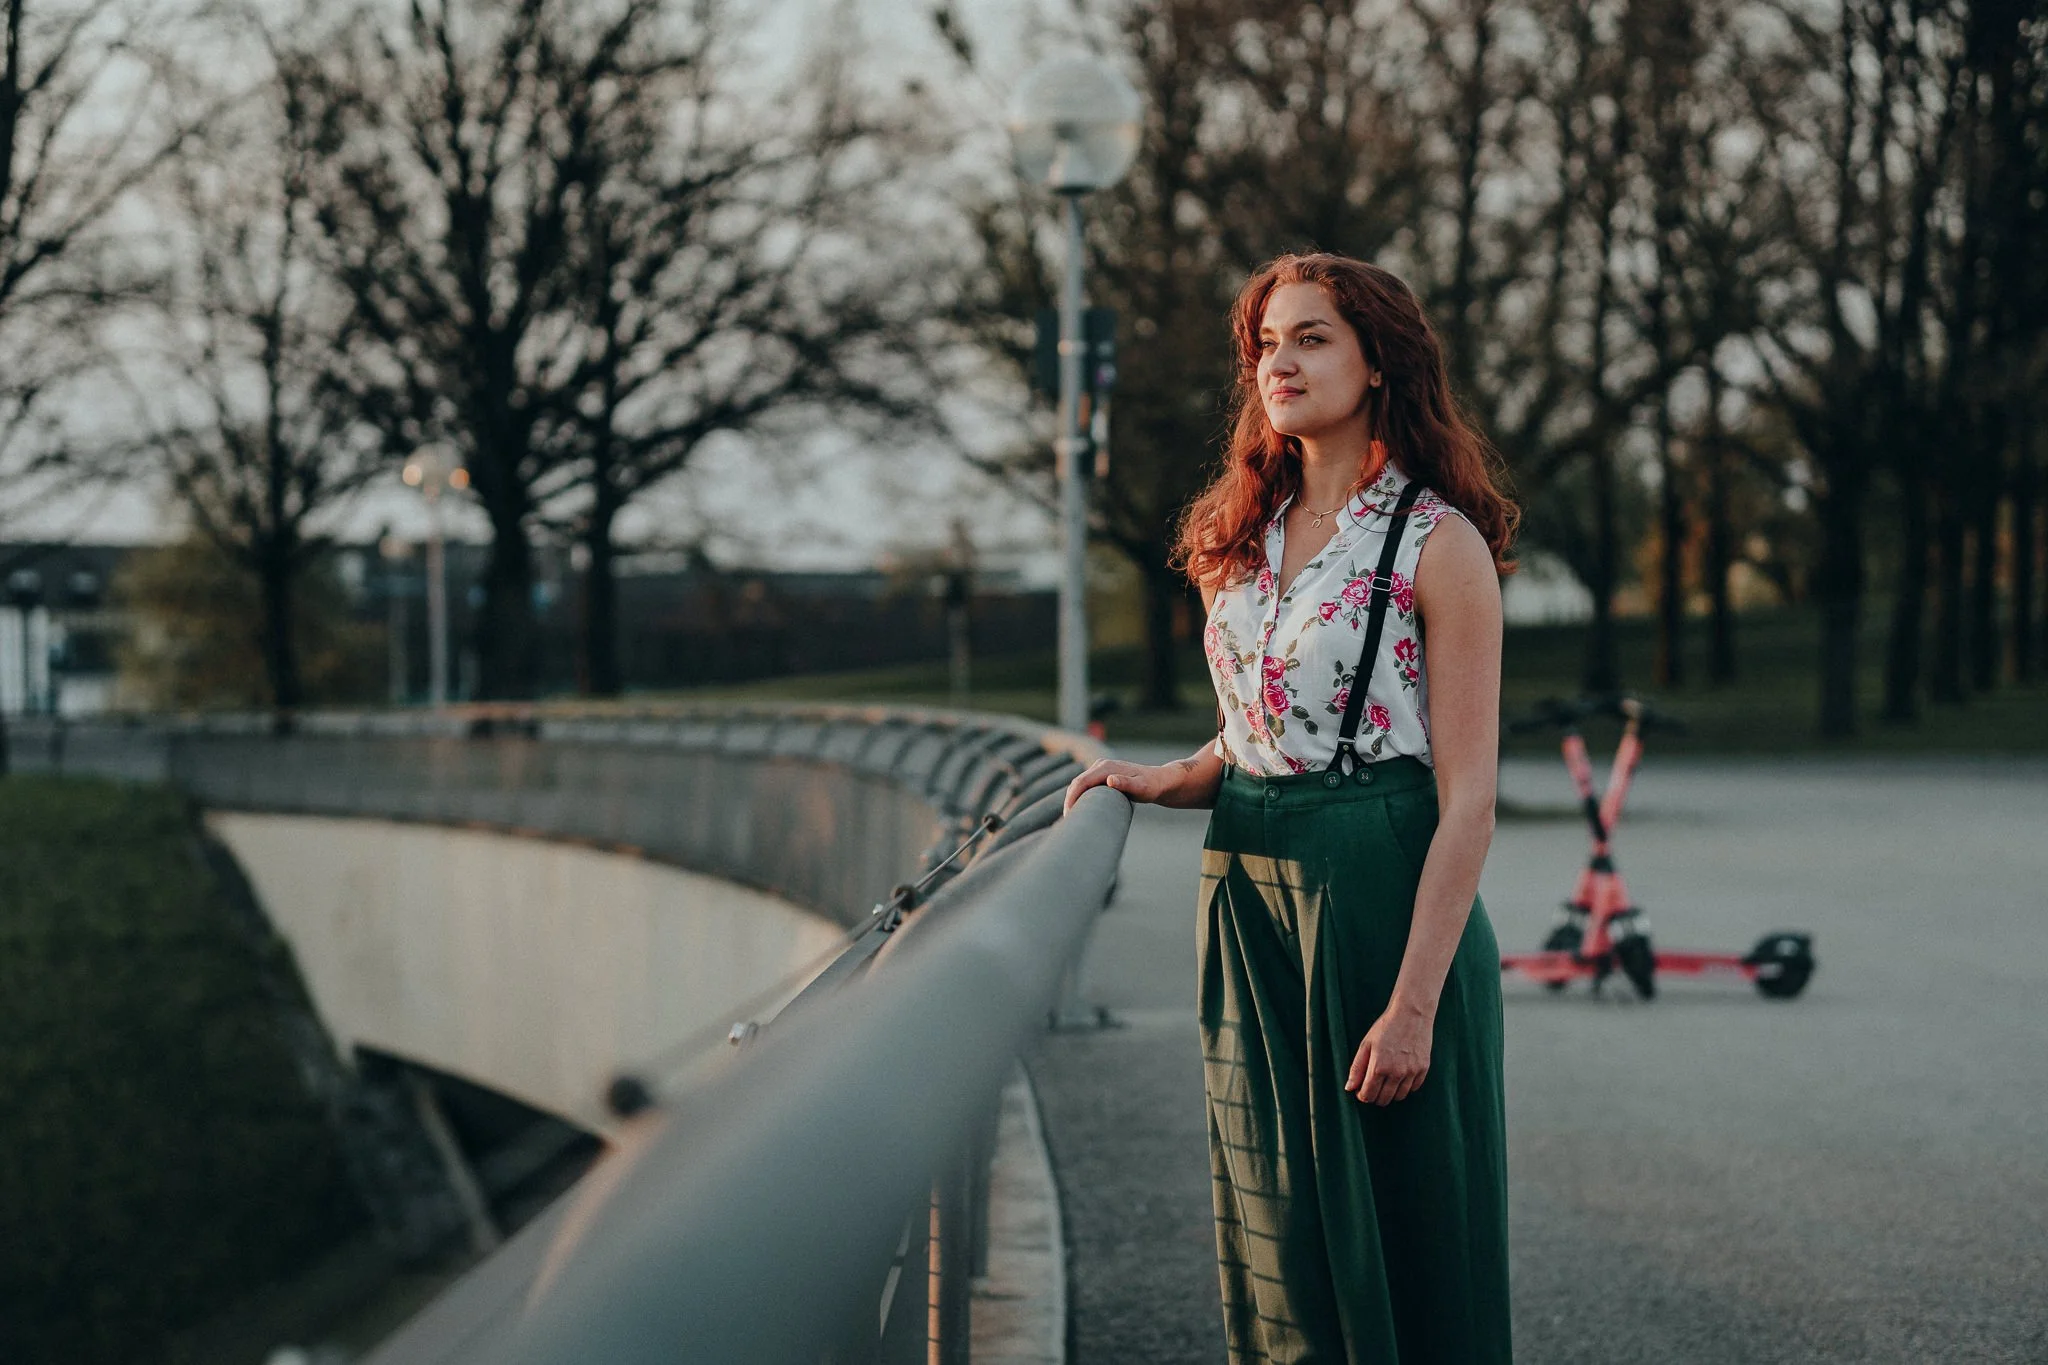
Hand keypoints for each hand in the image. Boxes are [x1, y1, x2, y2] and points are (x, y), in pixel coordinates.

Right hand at [1062, 757, 1191, 813]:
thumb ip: (1126, 784)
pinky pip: (1086, 785)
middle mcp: (1101, 765)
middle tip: (1067, 822)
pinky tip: (1079, 809)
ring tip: (1070, 818)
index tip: (1068, 815)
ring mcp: (1101, 769)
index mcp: (1106, 767)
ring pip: (1080, 784)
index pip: (1081, 782)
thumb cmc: (1152, 786)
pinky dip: (1079, 796)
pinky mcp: (1103, 775)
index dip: (1072, 798)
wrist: (1160, 781)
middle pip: (1077, 782)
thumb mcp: (1142, 788)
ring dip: (1073, 798)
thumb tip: (1110, 780)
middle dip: (1069, 800)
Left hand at [1343, 1003, 1432, 1105]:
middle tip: (1373, 1086)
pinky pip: (1413, 1088)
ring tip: (1386, 1081)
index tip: (1361, 1089)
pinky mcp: (1423, 1069)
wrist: (1411, 1013)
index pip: (1368, 1095)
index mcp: (1379, 1067)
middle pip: (1383, 1100)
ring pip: (1399, 1097)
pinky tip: (1400, 1076)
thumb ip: (1357, 1068)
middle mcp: (1396, 1073)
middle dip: (1375, 1096)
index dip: (1362, 1095)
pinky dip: (1405, 1086)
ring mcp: (1411, 1072)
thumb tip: (1349, 1088)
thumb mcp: (1366, 1044)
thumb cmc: (1386, 1027)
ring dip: (1390, 1093)